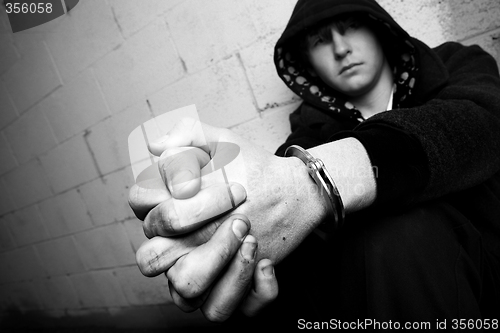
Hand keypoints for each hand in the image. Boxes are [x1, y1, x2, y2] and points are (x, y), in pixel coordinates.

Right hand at [129, 118, 325, 318]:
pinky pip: (222, 311)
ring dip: (221, 266)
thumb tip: (157, 146)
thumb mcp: (224, 142)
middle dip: (194, 236)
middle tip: (240, 217)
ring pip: (183, 294)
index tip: (221, 185)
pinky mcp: (227, 292)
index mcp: (167, 211)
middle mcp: (175, 247)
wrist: (288, 192)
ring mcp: (199, 273)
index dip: (176, 202)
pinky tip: (267, 264)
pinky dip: (248, 291)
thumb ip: (190, 133)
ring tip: (252, 239)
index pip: (140, 213)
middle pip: (149, 261)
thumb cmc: (249, 169)